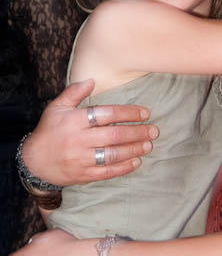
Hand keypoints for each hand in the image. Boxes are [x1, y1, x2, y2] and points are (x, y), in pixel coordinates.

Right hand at [23, 79, 158, 186]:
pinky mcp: (83, 175)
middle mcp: (79, 140)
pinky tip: (136, 162)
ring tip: (149, 145)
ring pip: (113, 154)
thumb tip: (92, 80)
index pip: (106, 114)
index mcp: (74, 121)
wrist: (33, 162)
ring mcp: (81, 159)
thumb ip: (74, 92)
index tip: (145, 113)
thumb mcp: (56, 108)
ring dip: (134, 150)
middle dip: (137, 132)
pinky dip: (123, 168)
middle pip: (114, 135)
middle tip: (154, 130)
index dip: (128, 113)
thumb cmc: (49, 131)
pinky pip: (107, 172)